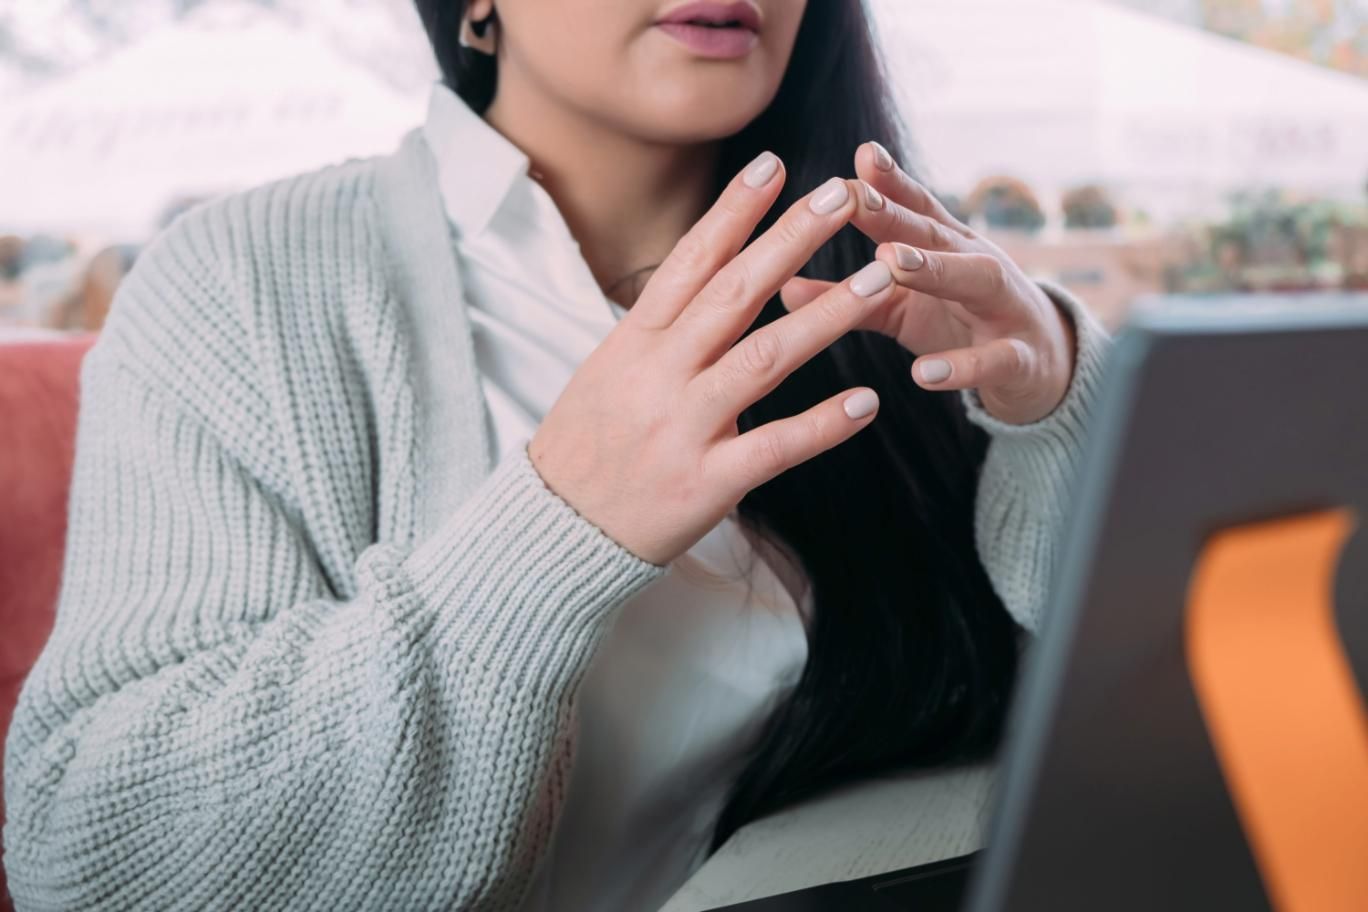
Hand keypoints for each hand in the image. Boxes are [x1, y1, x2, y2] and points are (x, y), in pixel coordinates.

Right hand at [530, 155, 899, 565]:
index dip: (733, 211)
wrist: (555, 528)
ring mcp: (683, 428)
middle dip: (791, 240)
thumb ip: (661, 329)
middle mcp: (659, 375)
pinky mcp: (706, 483)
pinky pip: (774, 448)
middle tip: (842, 195)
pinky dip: (822, 425)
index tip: (773, 165)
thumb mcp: (609, 371)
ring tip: (876, 281)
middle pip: (735, 294)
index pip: (690, 262)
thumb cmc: (588, 444)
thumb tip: (707, 275)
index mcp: (635, 342)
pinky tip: (867, 402)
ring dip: (824, 318)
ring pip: (763, 360)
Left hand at [778, 142, 1076, 425]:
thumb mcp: (901, 309)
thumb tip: (781, 287)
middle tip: (854, 197)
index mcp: (948, 249)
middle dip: (896, 214)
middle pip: (938, 234)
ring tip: (889, 263)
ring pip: (975, 279)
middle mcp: (979, 265)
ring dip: (933, 269)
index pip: (917, 208)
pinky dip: (962, 367)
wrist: (1041, 372)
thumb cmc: (959, 326)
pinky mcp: (1019, 360)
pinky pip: (994, 361)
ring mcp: (1004, 309)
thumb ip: (848, 298)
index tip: (859, 155)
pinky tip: (924, 373)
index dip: (890, 182)